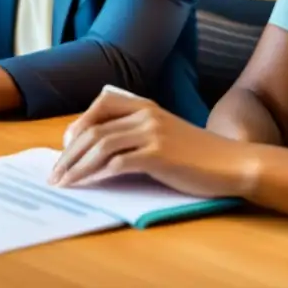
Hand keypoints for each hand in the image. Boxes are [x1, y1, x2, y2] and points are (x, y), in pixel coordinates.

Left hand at [49, 90, 258, 198]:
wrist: (232, 162)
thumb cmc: (198, 153)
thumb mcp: (166, 132)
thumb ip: (137, 132)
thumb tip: (99, 150)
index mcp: (146, 105)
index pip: (101, 104)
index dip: (79, 124)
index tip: (66, 146)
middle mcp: (146, 114)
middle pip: (94, 128)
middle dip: (69, 151)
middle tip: (56, 172)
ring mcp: (152, 132)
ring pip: (100, 144)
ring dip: (77, 166)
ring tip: (64, 182)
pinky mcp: (158, 154)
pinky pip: (117, 162)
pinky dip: (98, 173)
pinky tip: (89, 184)